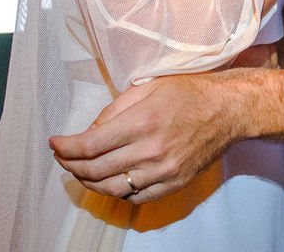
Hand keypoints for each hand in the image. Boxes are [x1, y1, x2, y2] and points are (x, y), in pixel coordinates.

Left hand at [50, 71, 243, 203]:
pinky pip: (136, 197)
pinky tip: (110, 181)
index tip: (55, 143)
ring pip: (113, 188)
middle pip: (96, 169)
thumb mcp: (150, 86)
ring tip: (80, 172)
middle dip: (72, 166)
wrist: (228, 110)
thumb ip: (116, 108)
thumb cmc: (190, 92)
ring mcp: (163, 171)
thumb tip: (92, 130)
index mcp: (142, 122)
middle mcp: (151, 150)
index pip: (91, 144)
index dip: (66, 147)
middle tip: (63, 158)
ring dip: (89, 183)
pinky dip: (117, 192)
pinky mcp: (173, 183)